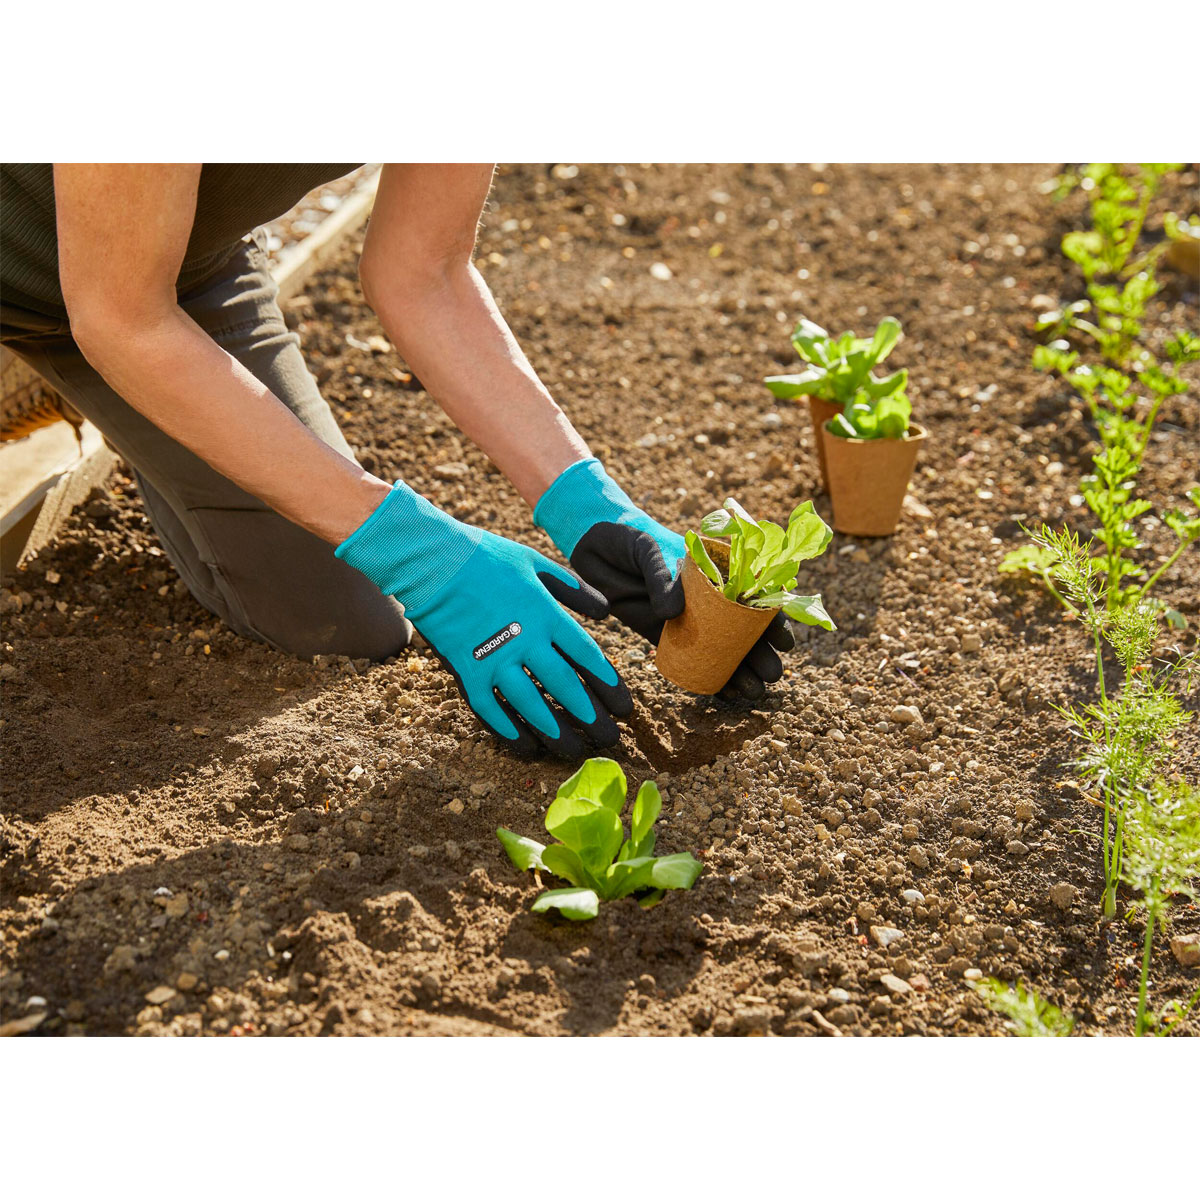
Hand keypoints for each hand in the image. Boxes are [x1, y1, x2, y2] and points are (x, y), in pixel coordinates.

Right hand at [336, 483, 631, 756]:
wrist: (431, 560)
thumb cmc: (485, 556)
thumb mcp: (536, 563)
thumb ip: (573, 589)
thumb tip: (605, 613)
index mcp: (545, 614)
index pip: (586, 656)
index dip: (608, 685)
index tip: (625, 707)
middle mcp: (524, 641)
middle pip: (565, 687)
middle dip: (591, 716)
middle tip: (609, 739)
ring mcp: (493, 659)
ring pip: (530, 705)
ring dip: (555, 732)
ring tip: (574, 750)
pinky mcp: (465, 670)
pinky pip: (489, 709)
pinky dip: (507, 730)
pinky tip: (525, 746)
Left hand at [534, 459, 792, 699]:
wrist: (594, 543)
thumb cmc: (628, 538)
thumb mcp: (647, 550)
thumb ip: (662, 578)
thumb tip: (673, 613)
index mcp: (714, 570)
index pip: (753, 595)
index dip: (772, 618)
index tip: (782, 640)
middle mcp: (706, 597)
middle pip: (742, 628)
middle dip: (760, 653)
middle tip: (770, 675)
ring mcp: (685, 617)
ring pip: (721, 648)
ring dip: (739, 670)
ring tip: (753, 692)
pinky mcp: (661, 634)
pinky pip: (690, 658)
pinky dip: (707, 675)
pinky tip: (724, 694)